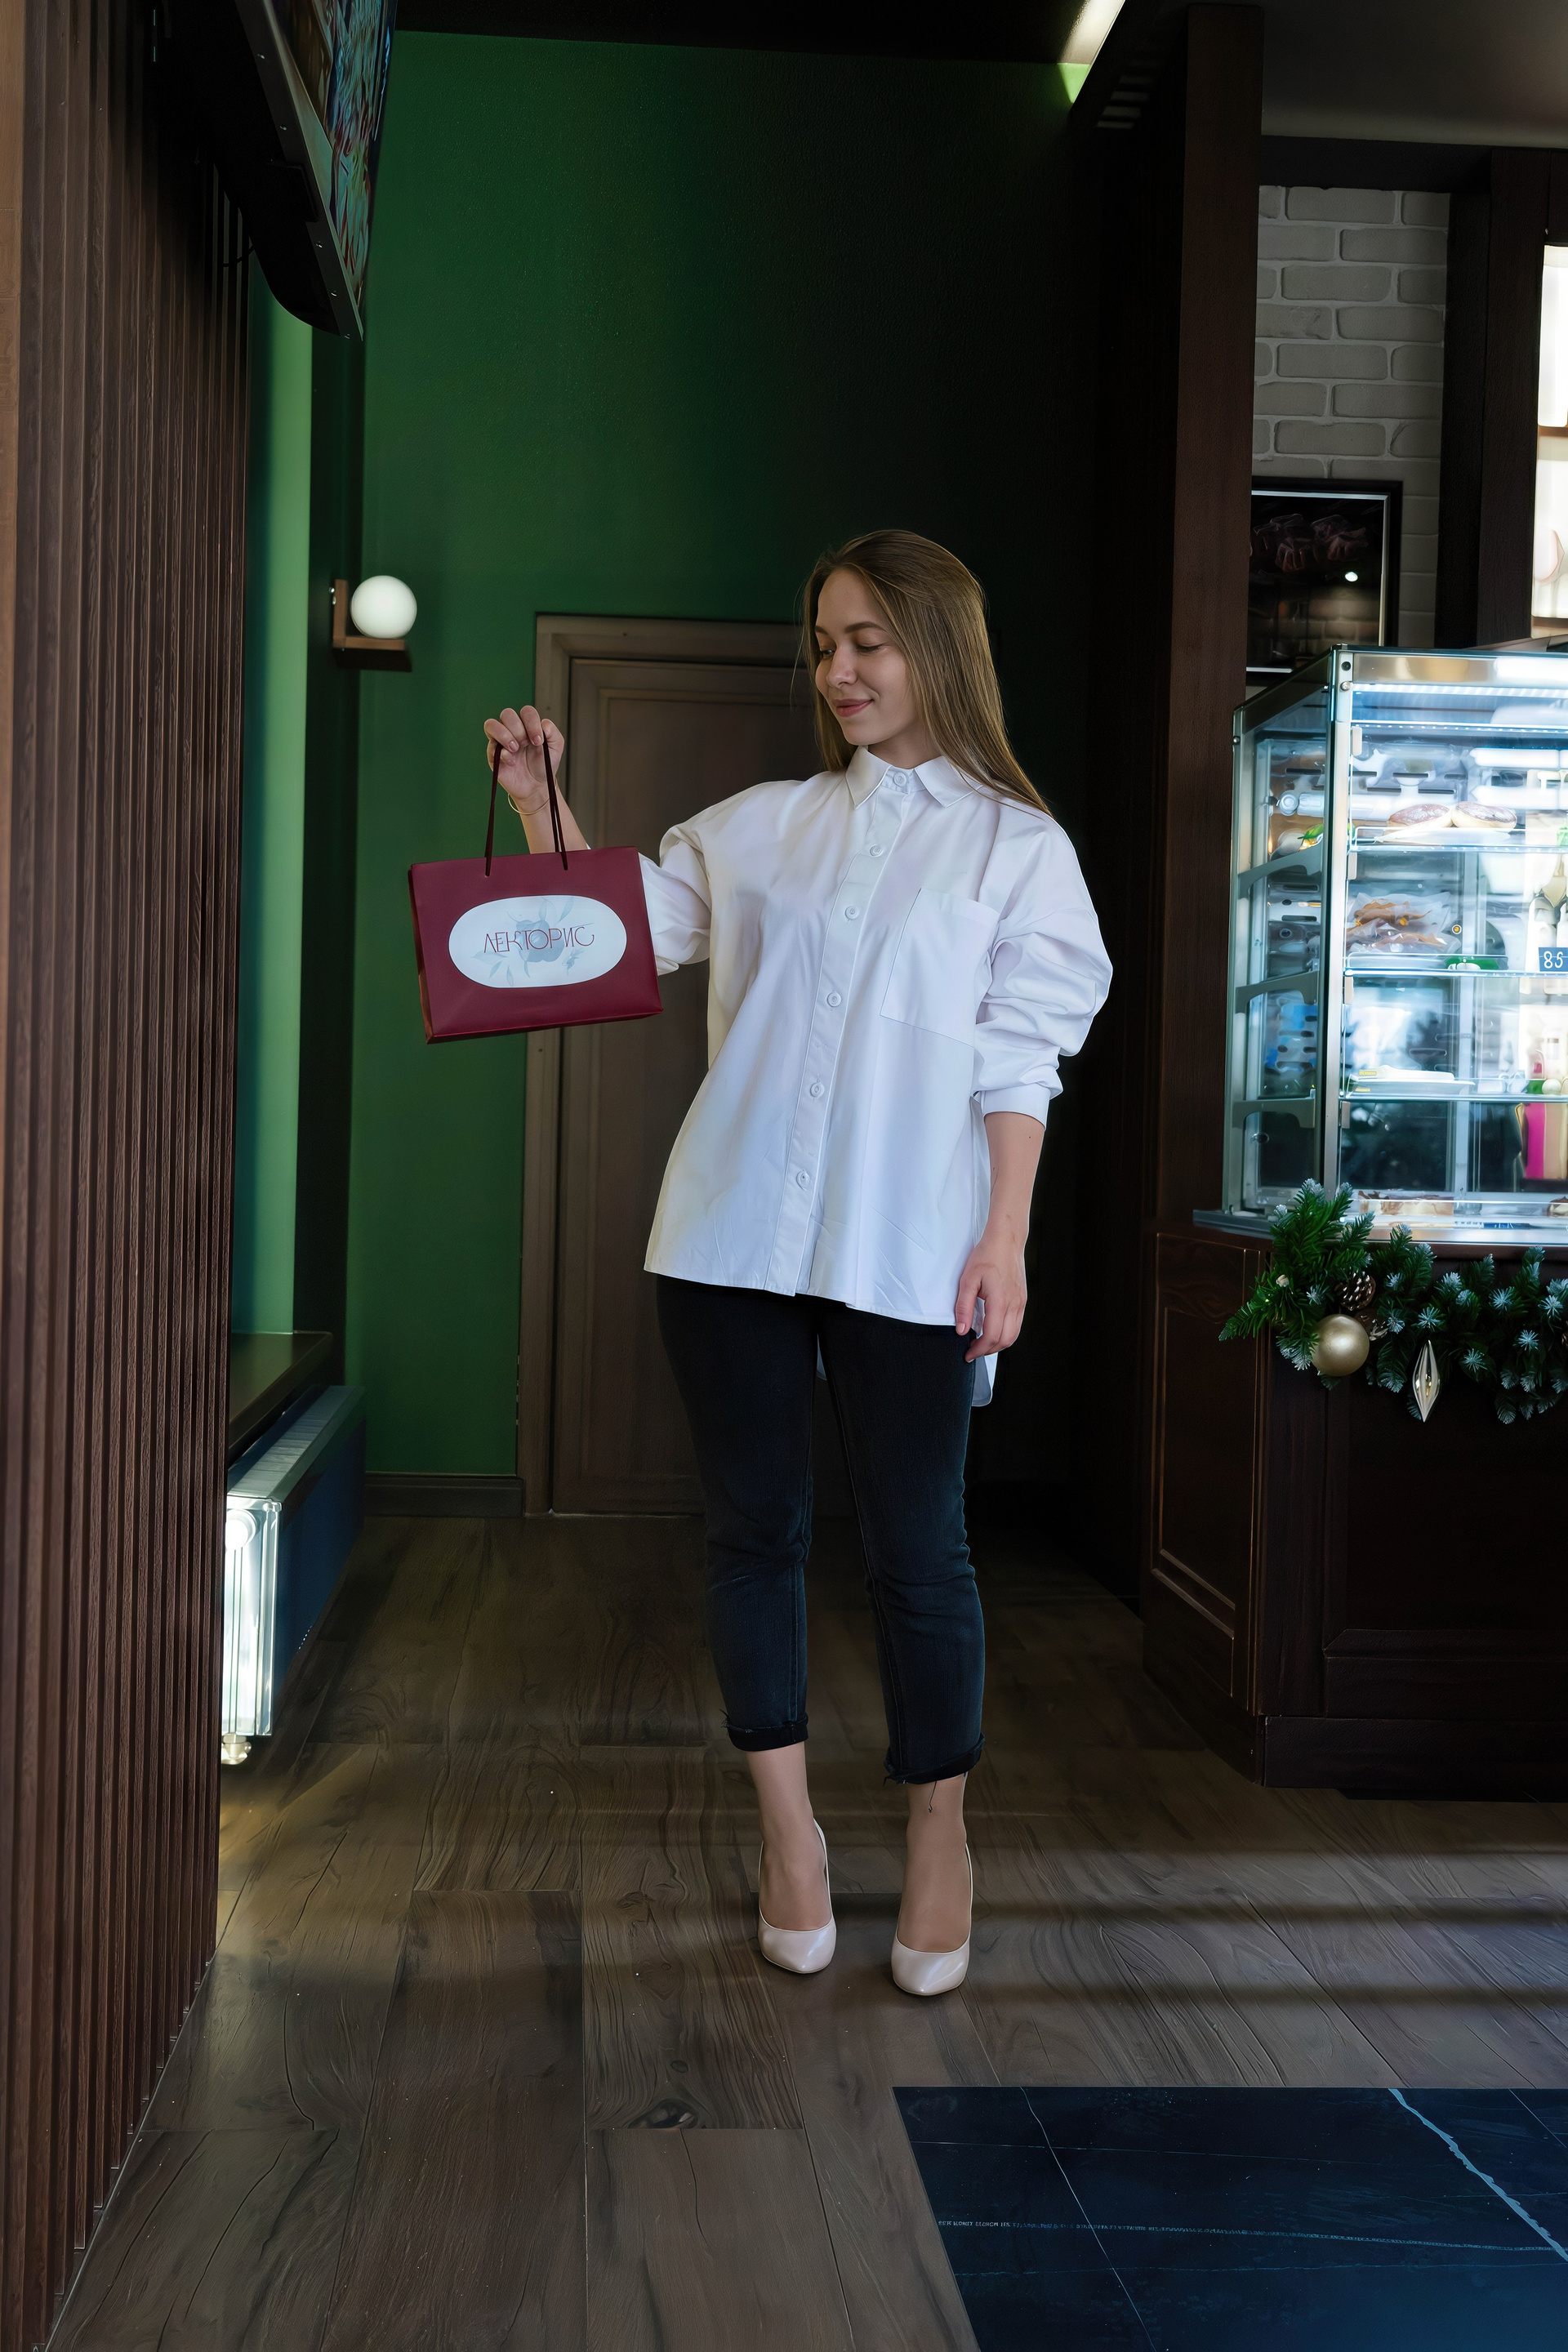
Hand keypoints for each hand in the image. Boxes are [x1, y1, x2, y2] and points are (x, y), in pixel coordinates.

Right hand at [482, 704, 563, 816]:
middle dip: (518, 729)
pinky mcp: (493, 754)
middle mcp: (512, 729)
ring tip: (516, 749)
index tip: (539, 741)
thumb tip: (544, 724)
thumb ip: (553, 732)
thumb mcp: (555, 748)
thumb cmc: (543, 765)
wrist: (536, 786)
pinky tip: (513, 762)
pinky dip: (503, 754)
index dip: (532, 722)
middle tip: (526, 744)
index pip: (526, 712)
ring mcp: (500, 741)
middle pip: (507, 714)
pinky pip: (491, 746)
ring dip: (505, 735)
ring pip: (491, 724)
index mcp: (527, 725)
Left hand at [954, 1232, 1026, 1360]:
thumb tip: (961, 1330)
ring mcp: (1021, 1303)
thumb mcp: (968, 1280)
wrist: (1006, 1240)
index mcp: (1001, 1301)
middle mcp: (1014, 1305)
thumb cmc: (987, 1256)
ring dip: (998, 1344)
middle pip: (1005, 1340)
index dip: (979, 1349)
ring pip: (1013, 1335)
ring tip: (981, 1343)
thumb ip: (964, 1307)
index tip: (968, 1353)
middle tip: (973, 1351)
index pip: (992, 1336)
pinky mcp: (1022, 1300)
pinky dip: (1005, 1333)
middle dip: (988, 1350)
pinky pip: (1016, 1324)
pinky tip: (993, 1330)